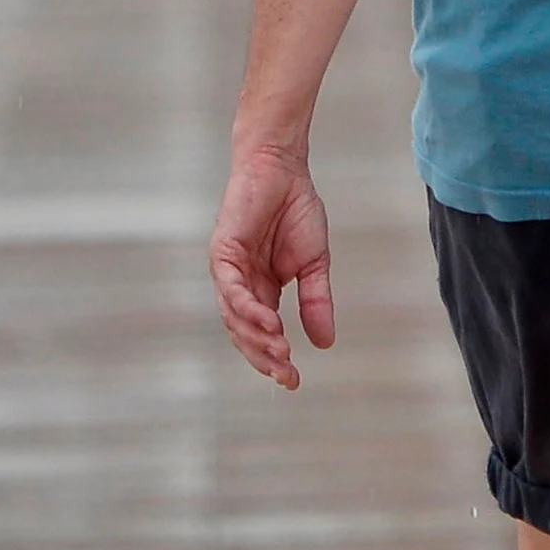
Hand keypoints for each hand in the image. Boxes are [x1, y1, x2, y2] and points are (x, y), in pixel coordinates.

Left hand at [209, 142, 335, 389]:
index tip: (293, 381)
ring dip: (257, 337)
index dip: (275, 359)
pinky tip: (269, 323)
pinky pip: (232, 288)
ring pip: (235, 317)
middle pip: (245, 333)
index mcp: (260, 290)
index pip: (263, 334)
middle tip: (286, 376)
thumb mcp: (314, 264)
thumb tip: (326, 343)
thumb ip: (316, 302)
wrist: (283, 168)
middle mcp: (240, 285)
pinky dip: (247, 308)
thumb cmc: (296, 210)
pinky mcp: (223, 252)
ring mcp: (228, 270)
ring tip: (281, 352)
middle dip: (264, 357)